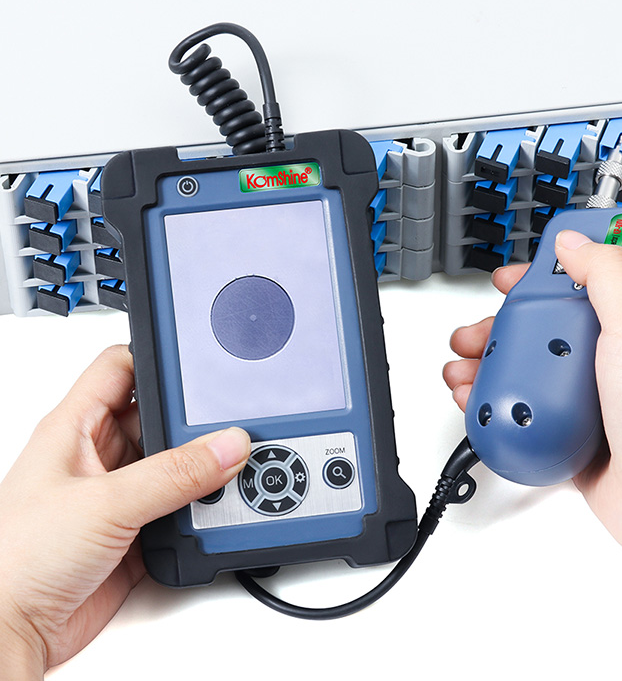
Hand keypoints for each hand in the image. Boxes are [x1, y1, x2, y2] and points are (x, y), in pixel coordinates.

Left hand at [0, 345, 250, 676]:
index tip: (199, 362)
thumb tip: (225, 445)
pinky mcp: (135, 531)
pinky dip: (201, 507)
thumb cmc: (14, 561)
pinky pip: (180, 505)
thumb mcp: (105, 504)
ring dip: (200, 468)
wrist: (9, 634)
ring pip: (173, 463)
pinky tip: (215, 505)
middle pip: (158, 416)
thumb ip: (173, 474)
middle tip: (225, 427)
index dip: (158, 357)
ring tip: (228, 466)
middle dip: (192, 421)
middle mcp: (97, 456)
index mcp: (74, 428)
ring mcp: (117, 494)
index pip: (121, 367)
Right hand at [444, 230, 621, 677]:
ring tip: (464, 370)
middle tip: (474, 334)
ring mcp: (588, 392)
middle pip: (541, 323)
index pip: (582, 278)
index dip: (540, 273)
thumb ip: (606, 274)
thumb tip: (573, 241)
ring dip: (487, 363)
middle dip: (497, 326)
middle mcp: (611, 354)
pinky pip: (524, 404)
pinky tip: (480, 403)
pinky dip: (496, 401)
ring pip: (527, 365)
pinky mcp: (570, 426)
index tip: (509, 280)